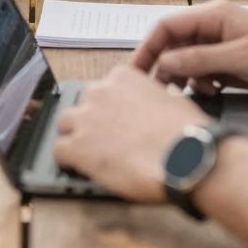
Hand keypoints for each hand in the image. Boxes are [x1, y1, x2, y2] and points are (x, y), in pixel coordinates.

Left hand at [53, 65, 210, 200]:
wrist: (186, 159)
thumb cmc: (188, 132)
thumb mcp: (176, 100)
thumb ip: (159, 96)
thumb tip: (164, 98)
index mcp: (122, 78)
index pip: (103, 89)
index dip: (109, 108)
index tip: (116, 121)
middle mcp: (99, 92)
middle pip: (80, 104)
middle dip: (89, 120)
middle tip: (104, 140)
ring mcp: (85, 119)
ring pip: (64, 124)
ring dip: (74, 137)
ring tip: (90, 156)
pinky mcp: (77, 148)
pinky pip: (59, 150)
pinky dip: (68, 161)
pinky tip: (81, 169)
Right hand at [130, 0, 247, 99]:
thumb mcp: (238, 58)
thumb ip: (199, 61)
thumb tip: (166, 64)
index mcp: (214, 16)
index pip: (167, 26)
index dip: (148, 47)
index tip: (136, 70)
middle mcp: (215, 29)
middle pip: (174, 45)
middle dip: (164, 67)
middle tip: (157, 90)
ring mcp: (223, 48)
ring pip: (187, 62)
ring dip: (184, 78)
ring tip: (189, 93)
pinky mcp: (231, 65)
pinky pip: (203, 73)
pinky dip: (200, 84)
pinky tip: (210, 94)